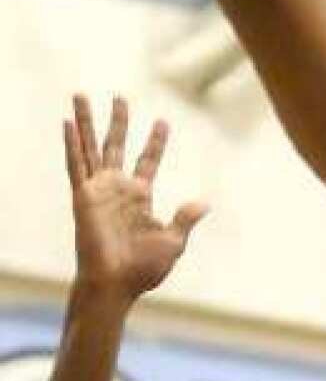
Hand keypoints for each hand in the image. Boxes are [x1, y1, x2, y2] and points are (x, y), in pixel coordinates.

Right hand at [64, 97, 207, 304]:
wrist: (117, 284)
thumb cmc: (143, 270)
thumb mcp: (172, 241)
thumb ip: (185, 219)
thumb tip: (204, 203)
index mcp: (139, 196)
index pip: (148, 160)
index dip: (155, 141)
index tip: (162, 121)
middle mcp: (117, 188)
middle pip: (116, 145)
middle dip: (118, 121)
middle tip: (120, 96)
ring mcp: (98, 190)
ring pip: (91, 147)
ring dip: (87, 121)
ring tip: (80, 95)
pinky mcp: (83, 196)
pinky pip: (75, 165)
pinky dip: (71, 143)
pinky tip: (67, 122)